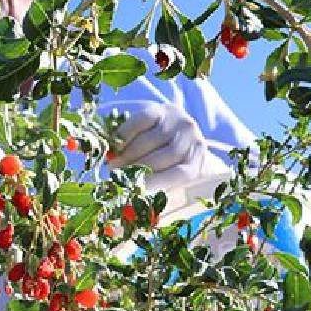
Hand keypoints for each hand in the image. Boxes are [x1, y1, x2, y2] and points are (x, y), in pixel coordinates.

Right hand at [107, 99, 230, 192]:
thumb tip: (132, 201)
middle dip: (135, 169)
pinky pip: (140, 122)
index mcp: (197, 161)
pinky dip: (125, 135)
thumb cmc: (170, 163)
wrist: (176, 132)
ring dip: (127, 155)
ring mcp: (177, 122)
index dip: (156, 182)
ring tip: (113, 164)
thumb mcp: (170, 177)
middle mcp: (192, 139)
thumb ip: (157, 187)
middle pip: (162, 157)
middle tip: (116, 177)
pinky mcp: (161, 109)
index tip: (133, 189)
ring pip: (148, 141)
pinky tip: (116, 145)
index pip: (179, 173)